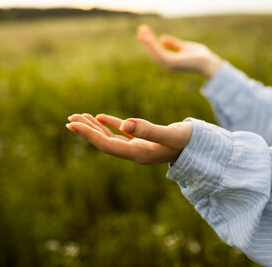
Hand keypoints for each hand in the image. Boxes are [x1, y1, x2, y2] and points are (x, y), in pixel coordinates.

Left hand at [66, 113, 191, 164]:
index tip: (73, 124)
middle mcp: (135, 153)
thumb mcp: (170, 134)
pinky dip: (110, 124)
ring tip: (78, 117)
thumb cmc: (189, 141)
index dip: (89, 135)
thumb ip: (149, 129)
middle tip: (69, 120)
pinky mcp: (144, 140)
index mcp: (139, 154)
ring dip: (95, 128)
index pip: (108, 145)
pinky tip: (99, 117)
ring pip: (111, 137)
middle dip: (86, 131)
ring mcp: (139, 147)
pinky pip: (122, 132)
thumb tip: (125, 124)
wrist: (202, 147)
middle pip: (105, 143)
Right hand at [137, 24, 222, 78]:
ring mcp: (169, 64)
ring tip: (142, 32)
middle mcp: (168, 64)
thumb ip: (174, 44)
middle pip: (153, 52)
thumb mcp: (185, 47)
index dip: (150, 42)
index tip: (145, 31)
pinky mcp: (172, 63)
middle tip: (140, 29)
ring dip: (147, 42)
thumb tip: (162, 39)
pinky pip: (159, 53)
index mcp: (170, 61)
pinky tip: (148, 37)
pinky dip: (152, 45)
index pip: (157, 51)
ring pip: (154, 53)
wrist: (209, 62)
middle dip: (146, 41)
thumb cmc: (200, 56)